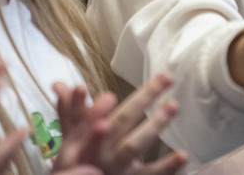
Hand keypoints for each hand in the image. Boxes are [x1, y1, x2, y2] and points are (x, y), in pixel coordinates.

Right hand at [53, 73, 186, 174]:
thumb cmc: (83, 159)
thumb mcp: (72, 138)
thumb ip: (69, 110)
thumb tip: (60, 84)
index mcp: (84, 138)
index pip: (86, 117)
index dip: (93, 108)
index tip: (108, 95)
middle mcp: (100, 152)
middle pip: (120, 123)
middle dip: (142, 101)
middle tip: (166, 78)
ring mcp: (118, 168)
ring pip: (135, 146)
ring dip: (154, 125)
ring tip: (173, 106)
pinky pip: (152, 174)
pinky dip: (168, 166)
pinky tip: (183, 155)